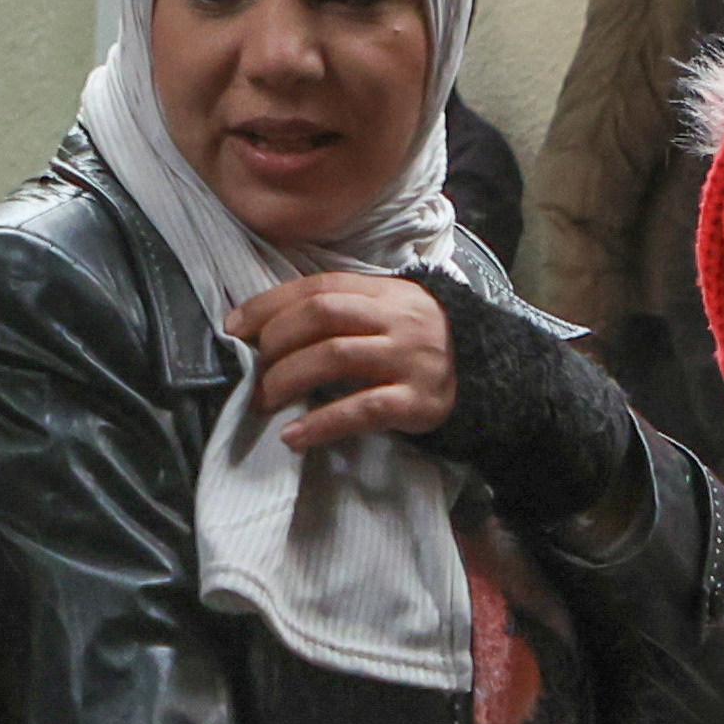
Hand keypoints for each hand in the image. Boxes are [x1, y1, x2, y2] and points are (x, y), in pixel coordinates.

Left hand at [227, 272, 458, 453]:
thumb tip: (270, 329)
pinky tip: (294, 436)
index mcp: (385, 292)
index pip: (318, 287)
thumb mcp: (389, 314)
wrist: (488, 378)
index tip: (235, 327)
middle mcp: (398, 320)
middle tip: (255, 370)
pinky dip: (320, 423)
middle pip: (322, 315)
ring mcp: (409, 360)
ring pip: (335, 357)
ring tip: (266, 400)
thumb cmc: (419, 346)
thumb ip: (343, 312)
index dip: (270, 305)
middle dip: (276, 341)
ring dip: (288, 378)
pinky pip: (361, 409)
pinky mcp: (417, 402)